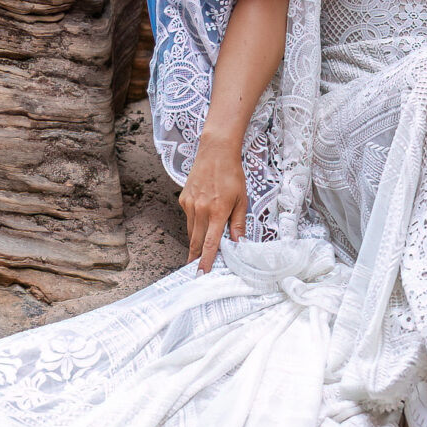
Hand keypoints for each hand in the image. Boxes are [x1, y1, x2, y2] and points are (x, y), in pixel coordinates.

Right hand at [179, 142, 248, 271]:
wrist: (216, 152)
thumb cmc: (232, 175)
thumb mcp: (242, 200)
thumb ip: (238, 223)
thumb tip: (239, 243)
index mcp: (217, 212)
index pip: (209, 243)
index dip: (205, 261)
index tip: (200, 274)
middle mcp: (200, 210)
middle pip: (196, 241)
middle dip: (196, 258)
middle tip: (196, 271)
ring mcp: (189, 204)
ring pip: (191, 231)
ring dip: (196, 242)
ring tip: (200, 252)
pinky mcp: (184, 199)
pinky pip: (189, 219)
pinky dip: (195, 224)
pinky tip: (203, 220)